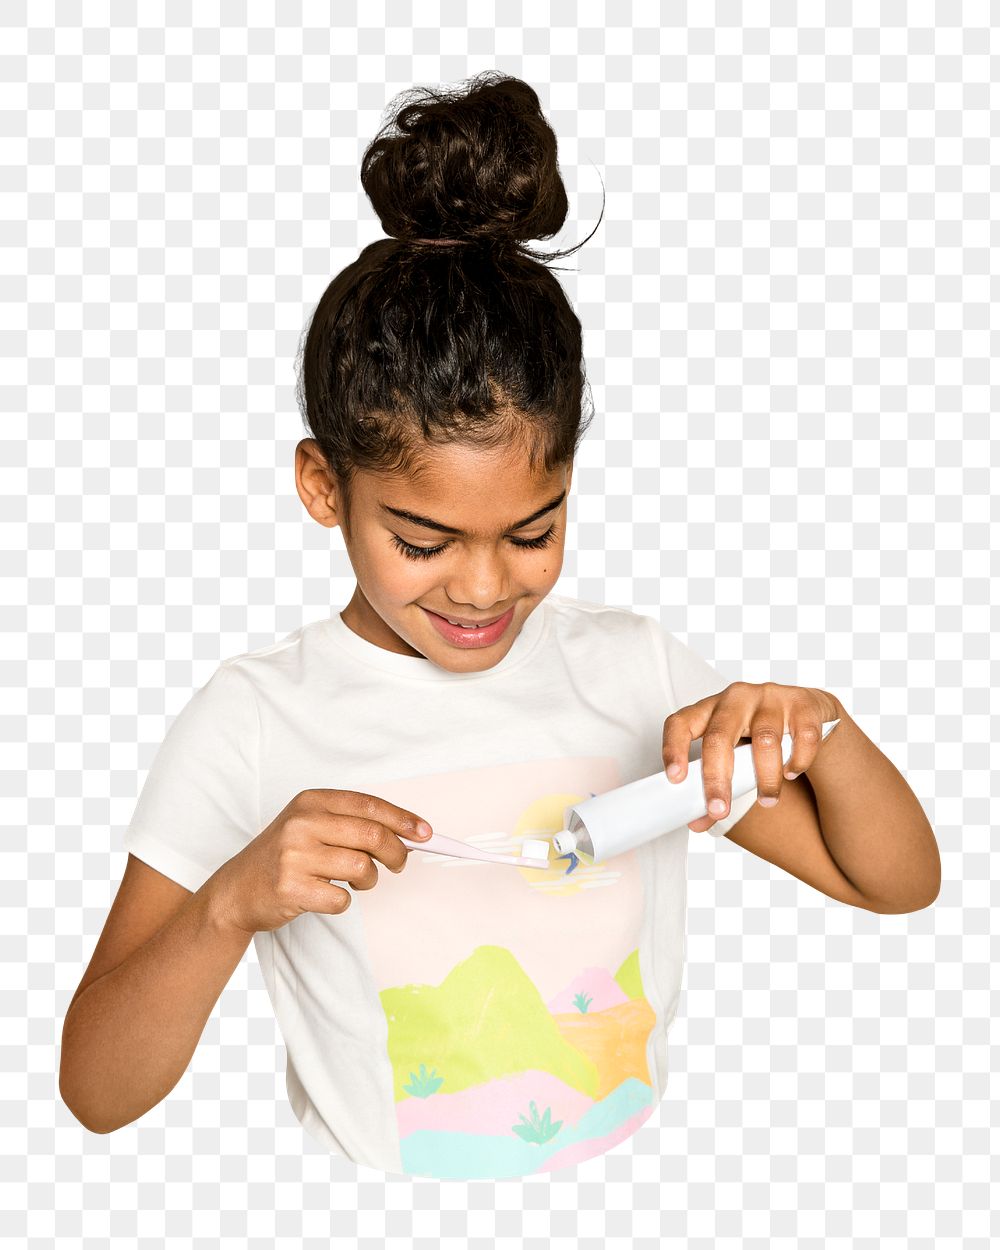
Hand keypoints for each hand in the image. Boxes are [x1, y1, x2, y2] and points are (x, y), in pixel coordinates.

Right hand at [208, 789, 433, 934]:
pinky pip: (342, 898)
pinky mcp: (291, 888)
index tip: (425, 833)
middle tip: (398, 864)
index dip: (403, 819)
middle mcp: (302, 823)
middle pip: (372, 835)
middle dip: (396, 853)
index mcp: (311, 801)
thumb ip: (354, 824)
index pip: (369, 805)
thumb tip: (410, 834)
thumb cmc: (284, 856)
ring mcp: (294, 855)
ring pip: (362, 867)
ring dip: (368, 880)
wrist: (238, 889)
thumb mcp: (312, 825)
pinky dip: (343, 901)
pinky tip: (327, 895)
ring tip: (355, 881)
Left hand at [661, 682, 841, 832]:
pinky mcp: (802, 704)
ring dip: (766, 779)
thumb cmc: (757, 736)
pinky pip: (803, 737)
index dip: (674, 748)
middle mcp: (736, 698)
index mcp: (709, 709)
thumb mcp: (732, 753)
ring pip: (765, 740)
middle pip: (719, 737)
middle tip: (719, 810)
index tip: (675, 778)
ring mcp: (770, 698)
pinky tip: (792, 773)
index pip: (681, 723)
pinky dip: (798, 761)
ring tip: (767, 801)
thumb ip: (716, 783)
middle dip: (717, 779)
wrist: (805, 711)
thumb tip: (699, 823)